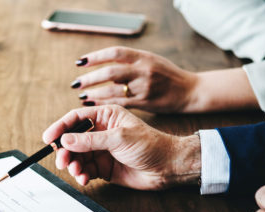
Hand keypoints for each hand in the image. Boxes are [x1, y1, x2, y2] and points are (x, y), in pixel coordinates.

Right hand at [43, 105, 200, 189]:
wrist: (167, 167)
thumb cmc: (150, 145)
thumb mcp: (119, 138)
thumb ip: (90, 140)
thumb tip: (65, 140)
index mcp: (106, 117)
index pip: (76, 119)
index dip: (60, 127)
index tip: (48, 138)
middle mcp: (101, 132)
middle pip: (73, 140)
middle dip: (66, 151)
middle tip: (62, 161)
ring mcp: (101, 151)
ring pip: (77, 157)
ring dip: (73, 165)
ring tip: (77, 172)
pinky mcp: (103, 167)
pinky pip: (85, 170)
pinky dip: (81, 175)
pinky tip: (84, 178)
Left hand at [71, 46, 197, 112]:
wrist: (189, 91)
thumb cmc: (168, 75)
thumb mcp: (151, 61)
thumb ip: (130, 63)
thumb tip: (106, 67)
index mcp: (143, 57)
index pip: (114, 53)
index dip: (95, 57)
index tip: (80, 62)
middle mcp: (143, 71)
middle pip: (111, 72)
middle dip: (90, 78)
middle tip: (76, 83)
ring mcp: (144, 87)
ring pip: (113, 90)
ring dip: (95, 93)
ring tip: (82, 95)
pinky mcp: (144, 103)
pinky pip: (120, 103)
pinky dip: (105, 104)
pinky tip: (94, 104)